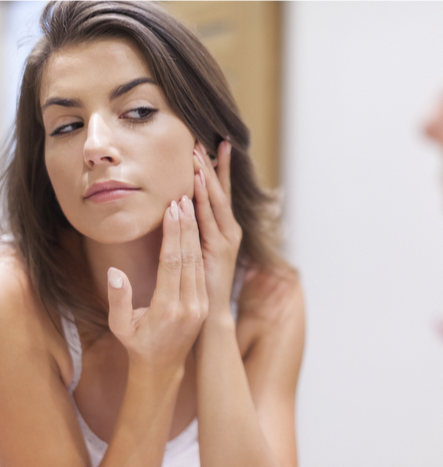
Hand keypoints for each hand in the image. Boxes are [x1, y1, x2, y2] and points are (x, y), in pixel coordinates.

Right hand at [106, 197, 207, 367]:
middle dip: (186, 226)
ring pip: (198, 261)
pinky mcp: (204, 304)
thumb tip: (114, 272)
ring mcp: (200, 305)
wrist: (163, 368)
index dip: (173, 234)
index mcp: (167, 309)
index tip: (172, 210)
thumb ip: (118, 300)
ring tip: (190, 207)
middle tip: (183, 198)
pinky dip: (198, 248)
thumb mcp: (120, 327)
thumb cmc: (137, 345)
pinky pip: (202, 270)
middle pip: (188, 257)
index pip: (172, 262)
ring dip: (194, 233)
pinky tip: (194, 230)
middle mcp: (189, 305)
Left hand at [192, 141, 241, 316]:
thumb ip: (192, 235)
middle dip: (213, 165)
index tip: (210, 146)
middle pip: (220, 192)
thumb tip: (180, 213)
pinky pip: (209, 219)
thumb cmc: (201, 285)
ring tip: (199, 152)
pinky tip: (196, 181)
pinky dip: (204, 198)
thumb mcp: (196, 256)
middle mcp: (229, 231)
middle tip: (206, 139)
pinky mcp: (220, 249)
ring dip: (207, 175)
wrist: (209, 317)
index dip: (216, 170)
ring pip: (216, 201)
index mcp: (223, 231)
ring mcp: (227, 240)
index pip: (219, 195)